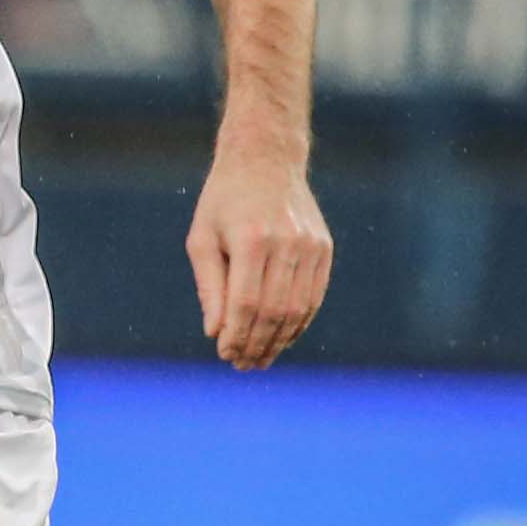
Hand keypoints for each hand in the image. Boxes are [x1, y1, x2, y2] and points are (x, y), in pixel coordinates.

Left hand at [189, 151, 333, 369]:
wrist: (265, 161)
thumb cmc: (223, 203)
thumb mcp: (202, 239)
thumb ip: (210, 287)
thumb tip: (216, 332)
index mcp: (252, 240)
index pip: (246, 303)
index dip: (237, 334)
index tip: (225, 354)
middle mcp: (287, 244)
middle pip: (275, 311)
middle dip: (257, 343)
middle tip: (242, 364)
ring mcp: (310, 246)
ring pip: (298, 309)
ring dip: (279, 340)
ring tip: (261, 358)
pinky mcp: (324, 248)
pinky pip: (314, 296)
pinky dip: (299, 322)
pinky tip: (282, 337)